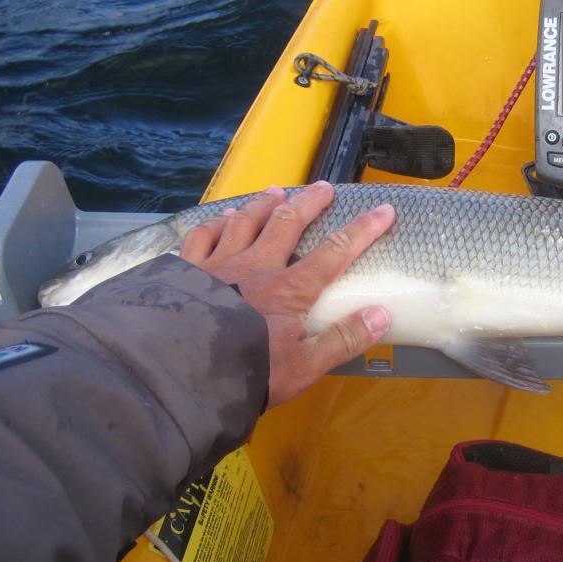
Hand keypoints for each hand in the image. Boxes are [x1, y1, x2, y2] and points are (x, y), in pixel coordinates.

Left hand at [180, 182, 393, 407]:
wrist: (179, 374)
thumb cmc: (247, 374)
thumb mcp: (304, 367)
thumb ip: (343, 340)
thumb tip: (382, 315)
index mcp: (289, 290)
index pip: (334, 253)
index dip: (362, 230)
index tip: (383, 210)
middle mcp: (256, 266)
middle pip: (287, 224)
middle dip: (309, 203)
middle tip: (324, 187)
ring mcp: (218, 265)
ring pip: (244, 222)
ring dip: (263, 204)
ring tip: (275, 192)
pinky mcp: (186, 272)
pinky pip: (201, 238)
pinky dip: (214, 224)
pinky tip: (219, 220)